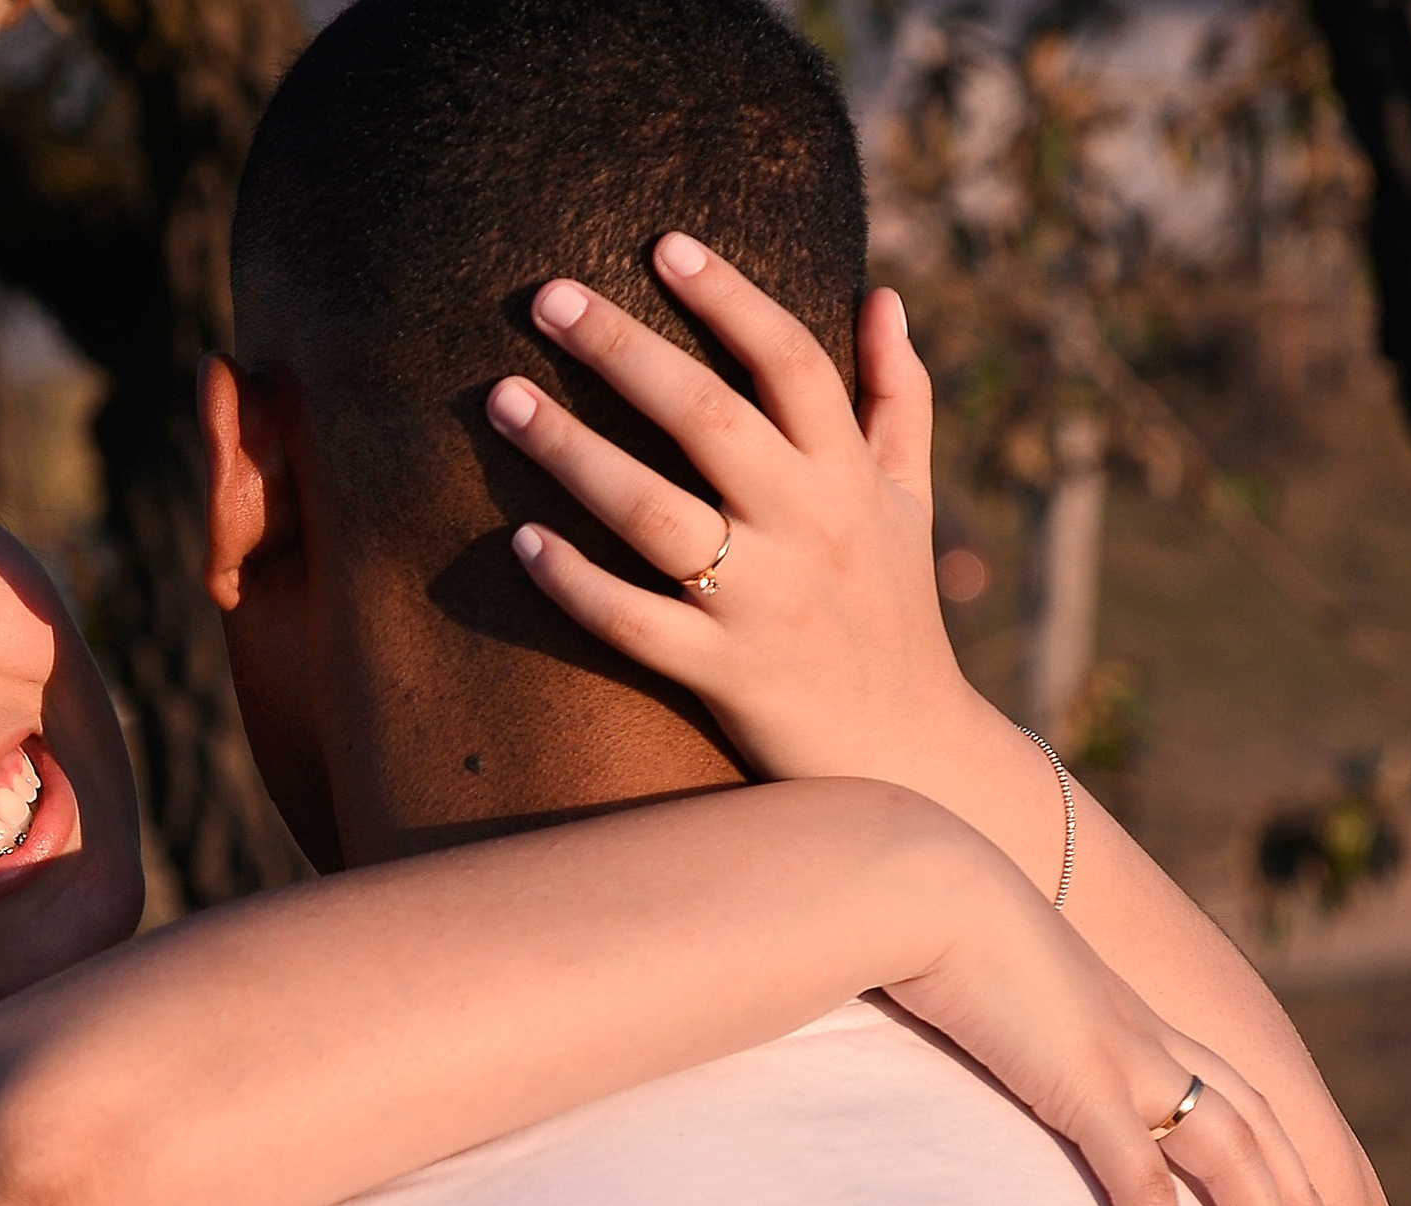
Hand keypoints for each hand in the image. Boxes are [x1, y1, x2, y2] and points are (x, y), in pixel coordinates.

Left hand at [483, 232, 1000, 787]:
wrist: (906, 756)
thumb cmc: (892, 613)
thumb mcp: (908, 502)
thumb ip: (896, 398)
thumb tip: (882, 296)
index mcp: (847, 475)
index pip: (791, 362)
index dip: (731, 298)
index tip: (663, 244)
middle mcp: (807, 527)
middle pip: (708, 418)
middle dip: (625, 351)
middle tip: (546, 297)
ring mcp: (763, 602)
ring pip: (655, 513)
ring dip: (574, 452)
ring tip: (502, 400)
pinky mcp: (723, 674)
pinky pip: (634, 623)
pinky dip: (576, 584)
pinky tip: (520, 541)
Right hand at [884, 836, 1350, 1205]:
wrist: (920, 884)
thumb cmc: (925, 916)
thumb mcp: (972, 968)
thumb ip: (989, 1004)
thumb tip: (964, 1024)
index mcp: (1116, 1007)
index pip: (1215, 1080)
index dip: (1261, 1139)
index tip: (1288, 1191)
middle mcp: (1139, 1031)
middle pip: (1249, 1121)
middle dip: (1298, 1195)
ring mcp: (1121, 1057)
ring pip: (1230, 1155)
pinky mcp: (1082, 1086)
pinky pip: (1143, 1185)